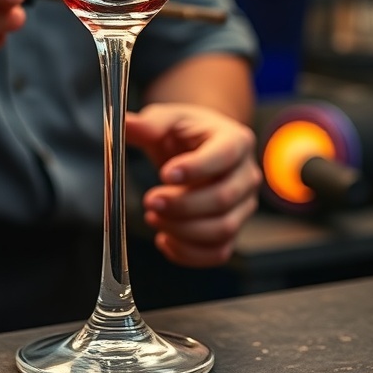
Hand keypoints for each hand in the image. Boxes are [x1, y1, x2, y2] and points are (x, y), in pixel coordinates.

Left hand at [125, 103, 261, 266]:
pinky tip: (164, 239)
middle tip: (150, 201)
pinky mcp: (233, 230)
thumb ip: (150, 124)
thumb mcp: (168, 119)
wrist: (198, 148)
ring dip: (183, 230)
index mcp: (235, 140)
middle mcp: (246, 175)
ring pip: (222, 229)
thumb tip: (126, 123)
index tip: (165, 174)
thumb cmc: (185, 132)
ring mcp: (243, 205)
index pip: (225, 156)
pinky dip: (189, 253)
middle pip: (223, 198)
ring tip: (153, 218)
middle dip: (183, 205)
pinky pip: (217, 252)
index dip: (197, 168)